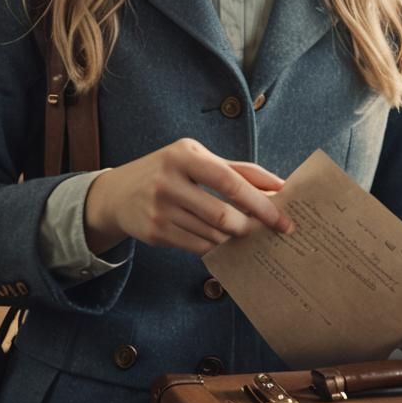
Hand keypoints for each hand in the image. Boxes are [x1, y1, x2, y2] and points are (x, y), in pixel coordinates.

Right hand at [84, 138, 292, 255]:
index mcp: (184, 155)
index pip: (230, 181)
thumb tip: (280, 186)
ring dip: (234, 238)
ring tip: (245, 234)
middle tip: (267, 232)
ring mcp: (159, 209)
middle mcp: (168, 181)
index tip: (283, 219)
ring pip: (213, 235)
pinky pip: (198, 247)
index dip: (260, 202)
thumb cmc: (170, 171)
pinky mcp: (155, 233)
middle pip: (223, 215)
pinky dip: (217, 247)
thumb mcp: (198, 158)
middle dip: (250, 227)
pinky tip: (223, 241)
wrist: (119, 193)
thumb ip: (239, 170)